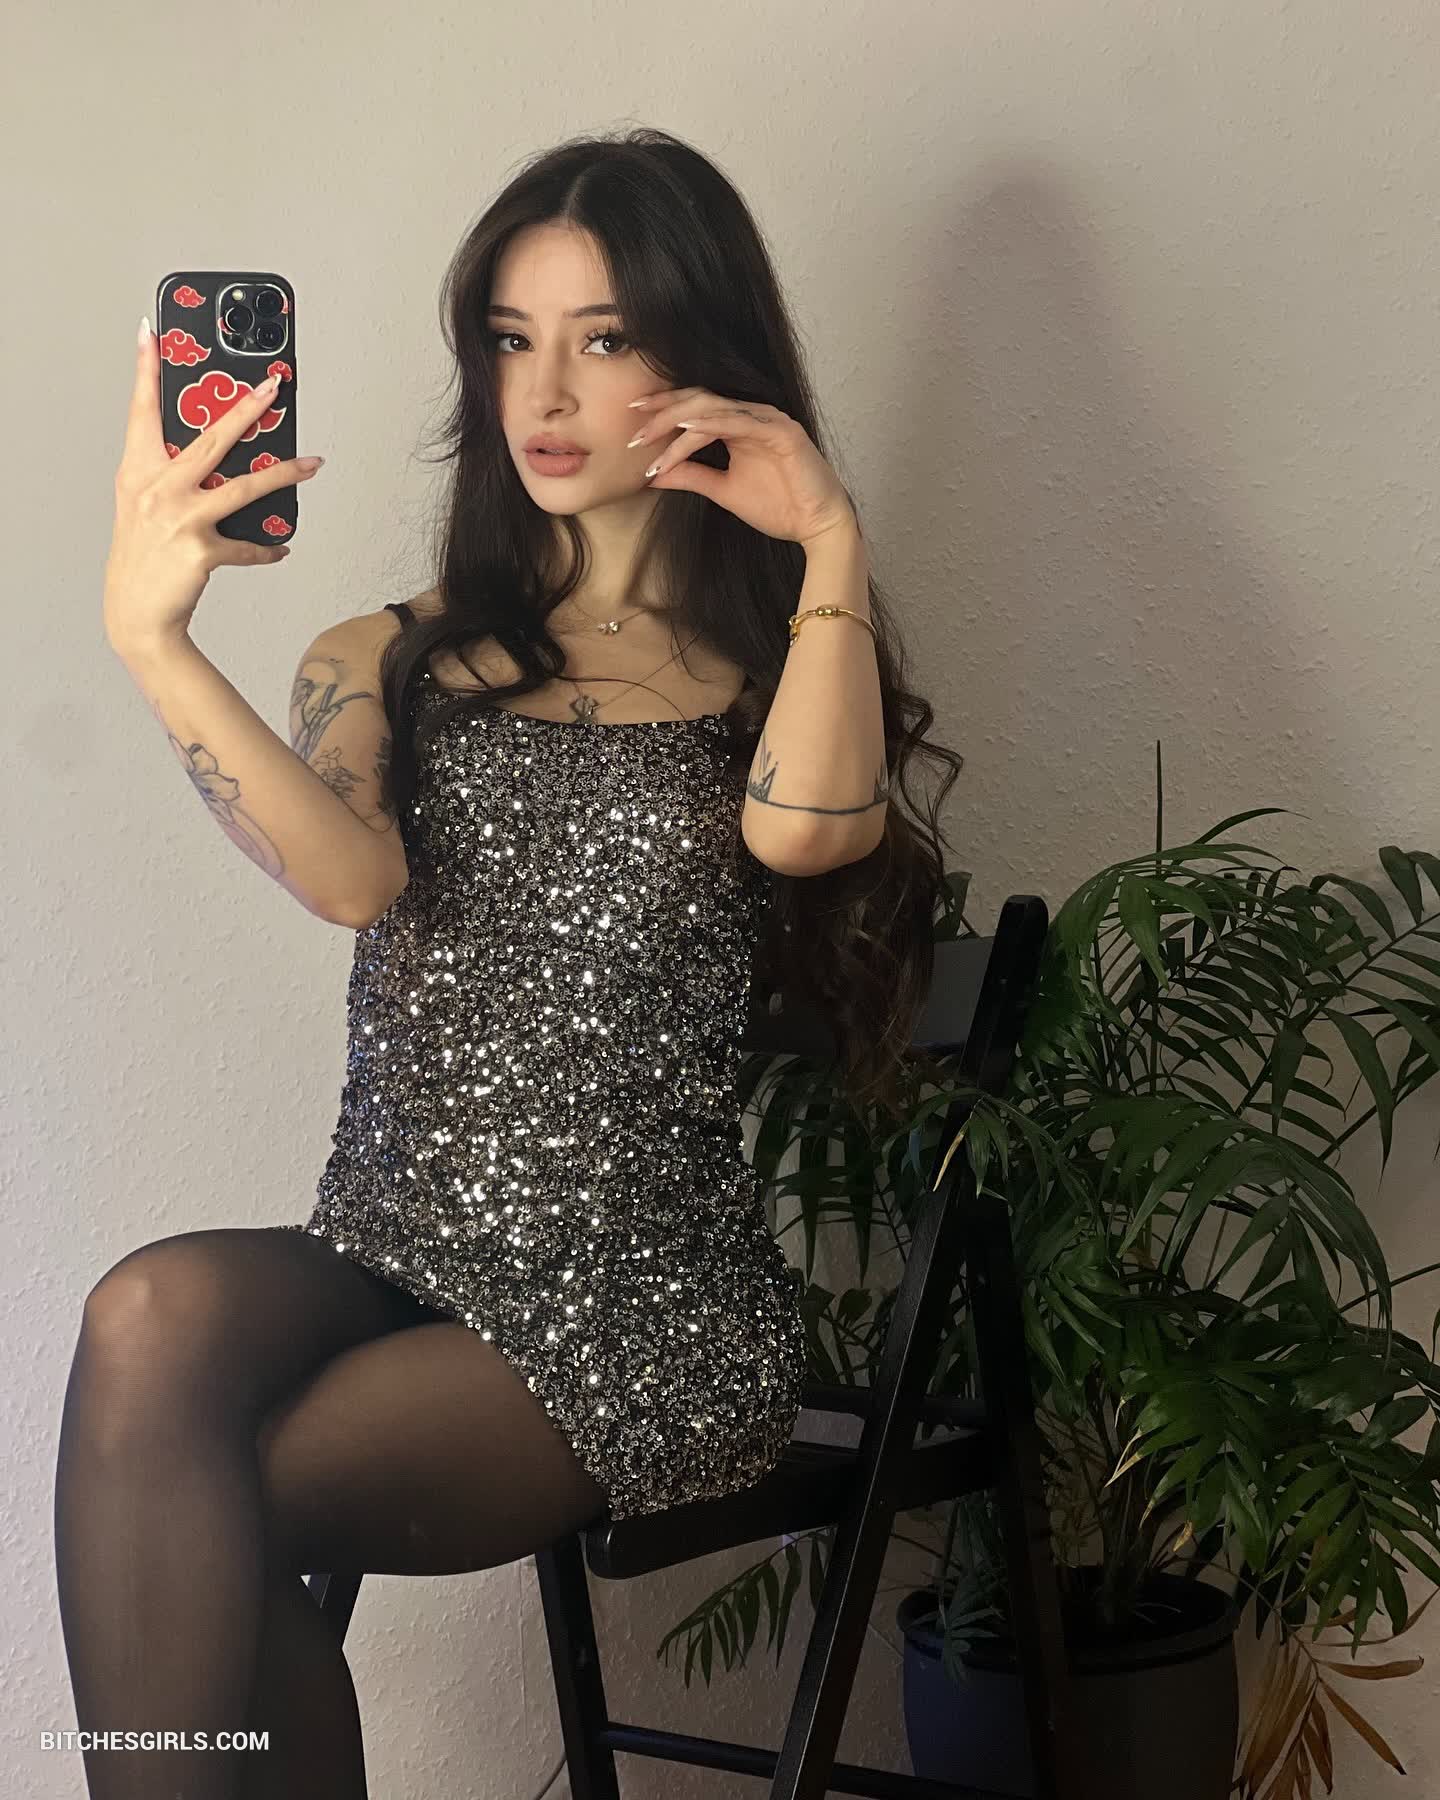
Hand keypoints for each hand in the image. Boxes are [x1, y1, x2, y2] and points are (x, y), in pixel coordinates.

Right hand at [103, 323, 324, 650]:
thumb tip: (219, 455)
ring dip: (285, 474)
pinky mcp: (201, 550)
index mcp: (137, 472)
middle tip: (272, 387)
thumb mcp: (145, 507)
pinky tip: (281, 546)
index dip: (145, 369)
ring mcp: (180, 519)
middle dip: (246, 409)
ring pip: (245, 487)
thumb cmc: (142, 557)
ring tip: (313, 464)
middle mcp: (157, 489)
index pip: (142, 411)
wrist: (136, 615)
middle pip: (211, 439)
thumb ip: (171, 476)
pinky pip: (248, 545)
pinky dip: (267, 548)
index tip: (151, 332)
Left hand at [626, 387, 857, 549]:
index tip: (632, 426)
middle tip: (633, 428)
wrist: (818, 526)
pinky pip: (738, 422)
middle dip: (663, 412)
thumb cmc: (779, 507)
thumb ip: (691, 476)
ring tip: (649, 435)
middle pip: (699, 401)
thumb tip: (652, 475)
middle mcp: (752, 415)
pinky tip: (684, 430)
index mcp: (739, 425)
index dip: (663, 412)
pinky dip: (710, 425)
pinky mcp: (782, 431)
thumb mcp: (723, 491)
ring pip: (714, 408)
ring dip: (678, 421)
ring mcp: (768, 420)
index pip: (695, 408)